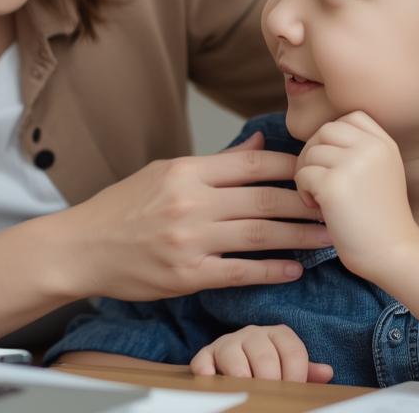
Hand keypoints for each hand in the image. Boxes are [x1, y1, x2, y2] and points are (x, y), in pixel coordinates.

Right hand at [54, 132, 330, 301]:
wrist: (81, 248)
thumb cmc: (121, 209)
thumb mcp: (163, 172)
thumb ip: (214, 163)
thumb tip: (259, 144)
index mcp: (186, 172)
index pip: (251, 163)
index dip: (291, 166)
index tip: (317, 169)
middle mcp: (191, 204)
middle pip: (264, 198)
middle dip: (307, 202)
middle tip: (337, 205)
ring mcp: (190, 241)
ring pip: (260, 235)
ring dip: (300, 237)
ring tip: (328, 237)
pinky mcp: (187, 275)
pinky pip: (240, 272)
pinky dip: (272, 270)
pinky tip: (295, 269)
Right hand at [190, 325, 333, 382]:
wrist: (231, 361)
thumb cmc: (266, 367)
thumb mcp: (288, 367)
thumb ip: (306, 371)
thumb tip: (326, 372)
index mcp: (277, 335)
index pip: (293, 351)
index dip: (296, 376)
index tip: (294, 392)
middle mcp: (252, 334)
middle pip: (265, 356)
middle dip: (270, 381)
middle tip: (271, 397)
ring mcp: (227, 343)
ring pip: (233, 357)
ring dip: (242, 379)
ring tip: (248, 393)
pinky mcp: (205, 356)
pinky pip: (203, 363)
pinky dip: (208, 375)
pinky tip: (218, 386)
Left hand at [293, 112, 418, 276]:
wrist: (396, 253)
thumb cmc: (382, 221)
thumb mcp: (383, 174)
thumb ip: (361, 152)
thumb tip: (318, 140)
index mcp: (385, 144)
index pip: (351, 116)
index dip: (334, 136)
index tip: (334, 163)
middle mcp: (371, 148)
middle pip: (325, 130)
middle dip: (314, 153)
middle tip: (317, 180)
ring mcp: (353, 164)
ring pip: (310, 152)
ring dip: (306, 174)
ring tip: (319, 198)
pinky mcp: (334, 184)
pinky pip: (302, 174)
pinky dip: (303, 192)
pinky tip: (317, 209)